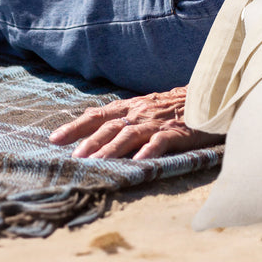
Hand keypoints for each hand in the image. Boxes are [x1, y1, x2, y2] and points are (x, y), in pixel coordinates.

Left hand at [48, 86, 222, 159]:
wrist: (208, 98)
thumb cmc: (172, 106)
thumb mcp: (144, 107)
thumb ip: (121, 115)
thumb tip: (91, 123)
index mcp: (130, 107)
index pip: (97, 115)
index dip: (75, 126)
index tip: (54, 138)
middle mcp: (139, 112)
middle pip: (109, 126)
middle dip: (88, 141)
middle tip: (72, 158)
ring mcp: (157, 122)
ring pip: (130, 135)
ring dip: (111, 149)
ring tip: (96, 163)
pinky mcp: (177, 132)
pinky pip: (161, 141)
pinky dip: (149, 151)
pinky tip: (139, 163)